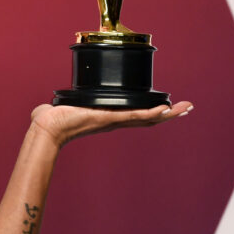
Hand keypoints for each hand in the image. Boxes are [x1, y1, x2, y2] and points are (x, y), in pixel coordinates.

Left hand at [29, 100, 192, 148]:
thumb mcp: (63, 108)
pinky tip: (165, 109)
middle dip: (168, 114)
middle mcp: (113, 121)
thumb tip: (46, 107)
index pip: (134, 116)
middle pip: (147, 119)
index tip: (166, 107)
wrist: (47, 127)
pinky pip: (134, 116)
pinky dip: (151, 113)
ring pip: (145, 119)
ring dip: (166, 114)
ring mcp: (113, 121)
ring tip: (185, 108)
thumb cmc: (50, 121)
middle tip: (186, 108)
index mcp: (106, 118)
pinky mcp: (108, 118)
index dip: (151, 113)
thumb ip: (59, 106)